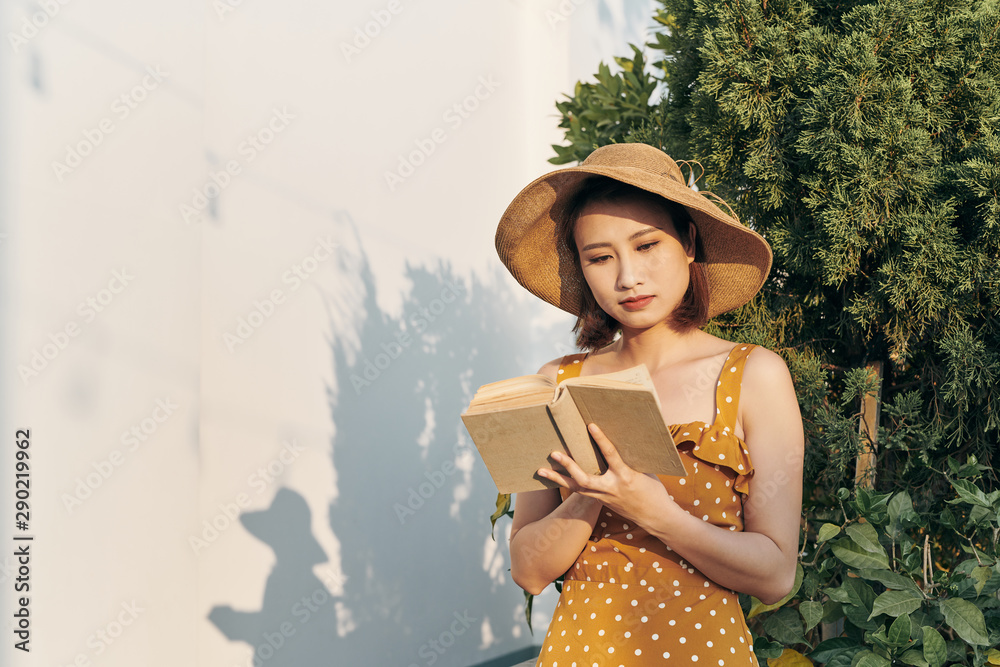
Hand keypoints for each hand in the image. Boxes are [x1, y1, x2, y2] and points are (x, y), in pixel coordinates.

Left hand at [538, 423, 673, 528]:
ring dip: (558, 478)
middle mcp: (612, 488)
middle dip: (568, 466)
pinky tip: (556, 478)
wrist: (656, 517)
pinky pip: (581, 492)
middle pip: (585, 479)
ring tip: (541, 470)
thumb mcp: (645, 471)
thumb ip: (629, 459)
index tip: (590, 426)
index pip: (611, 454)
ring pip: (577, 488)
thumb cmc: (653, 490)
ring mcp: (604, 497)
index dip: (601, 440)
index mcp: (626, 476)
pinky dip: (568, 484)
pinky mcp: (602, 503)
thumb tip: (619, 441)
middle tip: (554, 453)